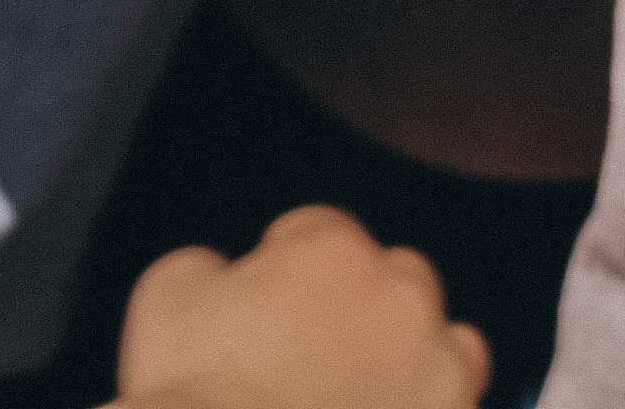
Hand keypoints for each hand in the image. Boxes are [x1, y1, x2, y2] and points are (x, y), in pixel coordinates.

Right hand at [117, 208, 489, 407]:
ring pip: (456, 350)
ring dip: (421, 361)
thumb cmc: (194, 395)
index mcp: (332, 249)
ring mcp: (442, 380)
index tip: (270, 303)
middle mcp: (401, 301)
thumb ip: (213, 264)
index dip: (288, 265)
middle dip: (368, 306)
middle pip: (401, 281)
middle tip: (321, 352)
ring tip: (371, 396)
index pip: (320, 231)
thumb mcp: (168, 291)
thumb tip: (230, 278)